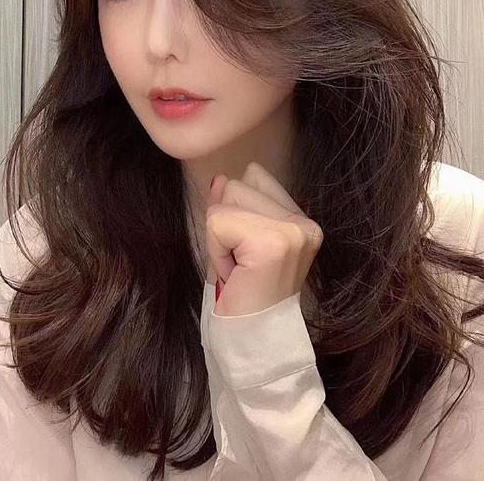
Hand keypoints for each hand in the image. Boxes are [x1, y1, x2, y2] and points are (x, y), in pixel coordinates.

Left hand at [205, 161, 322, 316]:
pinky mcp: (274, 242)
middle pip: (238, 184)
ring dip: (219, 238)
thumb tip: (221, 178)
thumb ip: (230, 206)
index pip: (254, 176)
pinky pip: (218, 222)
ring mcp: (293, 231)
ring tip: (238, 268)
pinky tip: (235, 275)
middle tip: (241, 264)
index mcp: (302, 221)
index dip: (235, 212)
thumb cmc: (243, 298)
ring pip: (227, 199)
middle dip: (226, 224)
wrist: (253, 344)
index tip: (246, 251)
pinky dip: (215, 249)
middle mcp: (305, 223)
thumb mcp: (235, 242)